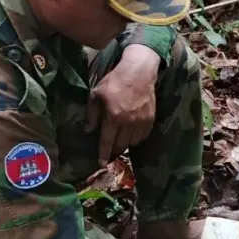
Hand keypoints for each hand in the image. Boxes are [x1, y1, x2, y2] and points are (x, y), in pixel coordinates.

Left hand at [86, 44, 160, 164]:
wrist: (139, 73)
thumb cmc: (114, 82)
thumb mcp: (96, 94)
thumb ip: (92, 114)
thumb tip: (88, 130)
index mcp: (113, 117)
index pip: (107, 141)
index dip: (103, 154)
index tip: (100, 165)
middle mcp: (128, 123)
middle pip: (120, 145)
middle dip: (113, 150)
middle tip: (109, 149)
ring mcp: (141, 123)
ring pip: (132, 143)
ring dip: (124, 144)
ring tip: (120, 138)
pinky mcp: (150, 120)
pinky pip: (142, 137)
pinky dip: (135, 138)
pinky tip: (130, 132)